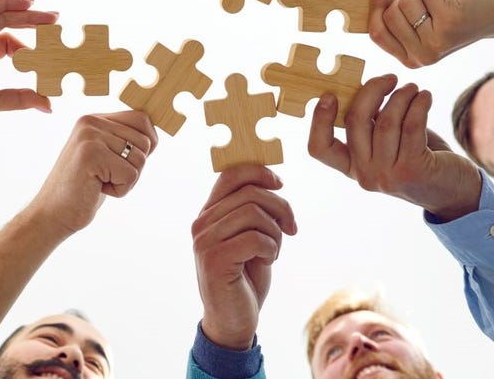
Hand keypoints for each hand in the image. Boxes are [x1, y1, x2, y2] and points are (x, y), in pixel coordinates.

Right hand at [0, 0, 57, 122]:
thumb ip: (20, 99)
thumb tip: (49, 106)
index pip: (9, 48)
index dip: (29, 51)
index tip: (49, 59)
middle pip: (9, 27)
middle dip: (34, 24)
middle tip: (57, 23)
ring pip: (3, 15)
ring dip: (28, 13)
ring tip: (51, 16)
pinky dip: (9, 2)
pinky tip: (29, 4)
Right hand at [28, 111, 157, 236]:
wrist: (53, 214)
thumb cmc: (84, 188)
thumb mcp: (106, 157)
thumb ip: (125, 141)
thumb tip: (154, 136)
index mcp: (94, 118)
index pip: (141, 119)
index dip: (146, 145)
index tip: (123, 163)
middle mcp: (90, 121)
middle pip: (145, 141)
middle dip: (134, 167)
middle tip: (106, 177)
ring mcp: (89, 136)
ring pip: (140, 159)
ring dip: (127, 180)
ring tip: (100, 182)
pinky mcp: (91, 155)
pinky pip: (130, 175)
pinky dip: (121, 190)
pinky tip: (97, 189)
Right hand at [192, 165, 295, 350]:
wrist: (234, 321)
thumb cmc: (246, 278)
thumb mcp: (252, 237)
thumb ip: (254, 210)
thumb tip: (272, 180)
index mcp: (209, 213)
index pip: (230, 173)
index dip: (259, 171)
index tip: (279, 184)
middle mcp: (201, 223)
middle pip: (250, 192)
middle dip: (280, 207)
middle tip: (291, 229)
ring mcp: (205, 241)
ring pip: (254, 213)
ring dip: (275, 233)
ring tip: (272, 251)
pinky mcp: (214, 260)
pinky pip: (255, 238)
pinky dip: (271, 248)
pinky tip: (267, 261)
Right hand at [308, 76, 481, 220]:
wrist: (454, 191)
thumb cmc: (418, 157)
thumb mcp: (387, 143)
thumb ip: (371, 123)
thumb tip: (366, 87)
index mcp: (351, 167)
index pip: (320, 148)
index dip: (319, 120)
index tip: (330, 94)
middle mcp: (365, 175)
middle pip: (355, 121)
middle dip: (372, 90)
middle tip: (390, 78)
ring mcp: (387, 175)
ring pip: (386, 121)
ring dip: (401, 96)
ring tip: (413, 88)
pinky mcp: (413, 170)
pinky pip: (411, 126)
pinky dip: (419, 104)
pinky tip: (425, 97)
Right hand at [369, 0, 493, 68]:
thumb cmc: (451, 14)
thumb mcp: (419, 21)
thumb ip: (395, 15)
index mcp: (410, 59)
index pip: (376, 33)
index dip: (374, 8)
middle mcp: (422, 55)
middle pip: (390, 14)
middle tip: (423, 0)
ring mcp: (436, 40)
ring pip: (406, 1)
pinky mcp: (449, 20)